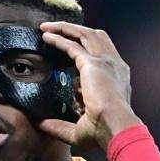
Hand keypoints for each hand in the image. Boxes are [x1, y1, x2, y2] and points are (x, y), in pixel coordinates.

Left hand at [39, 21, 142, 149]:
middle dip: (75, 30)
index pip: (104, 54)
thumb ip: (60, 125)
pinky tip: (46, 36)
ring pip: (85, 34)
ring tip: (47, 28)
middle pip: (96, 37)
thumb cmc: (104, 132)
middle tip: (56, 30)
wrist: (116, 127)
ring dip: (65, 28)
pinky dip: (59, 38)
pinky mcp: (92, 63)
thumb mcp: (80, 130)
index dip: (87, 47)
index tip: (69, 47)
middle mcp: (115, 66)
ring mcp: (105, 62)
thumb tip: (41, 124)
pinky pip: (72, 44)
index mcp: (118, 79)